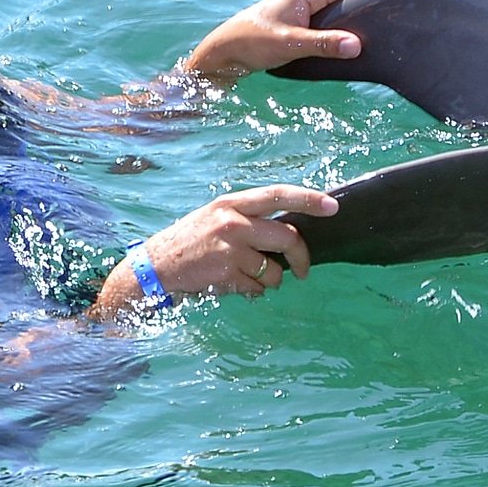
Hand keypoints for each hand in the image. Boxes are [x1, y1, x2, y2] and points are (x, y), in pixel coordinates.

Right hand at [108, 184, 339, 308]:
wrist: (154, 268)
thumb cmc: (191, 243)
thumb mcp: (217, 219)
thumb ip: (249, 220)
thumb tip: (288, 234)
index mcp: (232, 203)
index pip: (279, 195)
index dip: (309, 199)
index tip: (333, 206)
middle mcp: (232, 221)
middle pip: (287, 237)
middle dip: (301, 258)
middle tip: (302, 271)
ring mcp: (229, 248)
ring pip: (274, 270)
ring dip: (270, 280)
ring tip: (249, 277)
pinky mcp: (225, 274)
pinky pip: (257, 288)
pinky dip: (252, 291)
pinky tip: (232, 285)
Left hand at [178, 0, 363, 86]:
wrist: (225, 52)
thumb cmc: (253, 42)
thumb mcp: (291, 44)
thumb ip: (324, 44)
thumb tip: (356, 45)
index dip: (368, 7)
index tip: (378, 30)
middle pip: (349, 3)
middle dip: (358, 21)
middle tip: (367, 45)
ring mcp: (306, 6)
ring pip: (339, 15)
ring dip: (344, 32)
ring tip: (353, 50)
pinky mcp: (302, 20)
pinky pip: (328, 24)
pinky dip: (334, 37)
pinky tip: (336, 52)